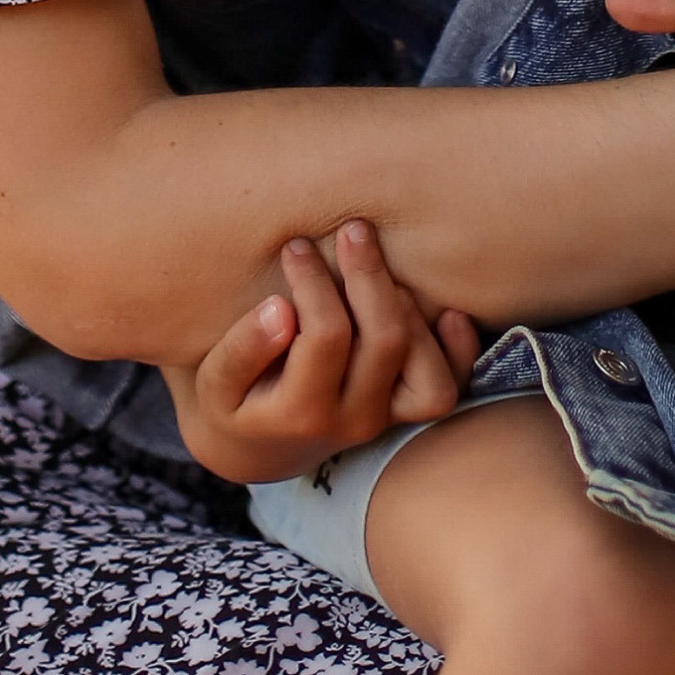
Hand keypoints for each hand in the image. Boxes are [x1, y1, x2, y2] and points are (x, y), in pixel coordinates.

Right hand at [162, 221, 478, 483]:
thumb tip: (280, 309)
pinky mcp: (406, 411)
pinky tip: (449, 310)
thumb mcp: (215, 381)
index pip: (326, 335)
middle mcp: (354, 420)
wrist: (258, 446)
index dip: (315, 282)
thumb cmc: (234, 398)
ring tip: (379, 264)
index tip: (296, 246)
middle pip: (386, 342)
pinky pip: (449, 388)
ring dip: (411, 308)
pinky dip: (459, 351)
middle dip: (370, 276)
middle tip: (352, 229)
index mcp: (301, 413)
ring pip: (428, 372)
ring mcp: (386, 419)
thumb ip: (243, 349)